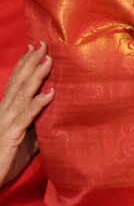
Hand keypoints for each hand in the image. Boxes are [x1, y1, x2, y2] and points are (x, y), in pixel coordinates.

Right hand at [0, 42, 53, 187]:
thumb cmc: (5, 162)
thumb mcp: (27, 142)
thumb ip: (37, 128)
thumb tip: (55, 119)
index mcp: (7, 112)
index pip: (15, 84)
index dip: (24, 66)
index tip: (34, 47)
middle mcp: (4, 113)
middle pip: (18, 83)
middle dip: (30, 62)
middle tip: (43, 43)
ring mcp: (7, 123)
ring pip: (22, 95)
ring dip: (36, 77)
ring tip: (48, 60)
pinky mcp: (11, 136)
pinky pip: (26, 117)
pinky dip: (38, 104)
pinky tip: (50, 93)